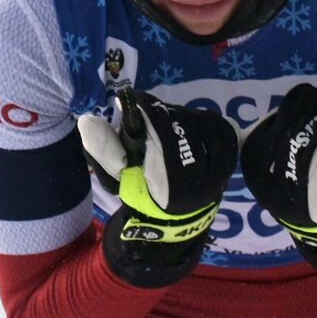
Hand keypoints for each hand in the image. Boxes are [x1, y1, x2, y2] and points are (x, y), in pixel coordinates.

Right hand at [78, 90, 238, 287]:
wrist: (176, 217)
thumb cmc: (142, 193)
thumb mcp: (117, 177)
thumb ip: (104, 149)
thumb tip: (87, 120)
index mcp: (168, 176)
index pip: (159, 126)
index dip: (144, 108)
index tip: (130, 100)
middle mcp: (197, 172)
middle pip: (182, 121)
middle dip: (162, 114)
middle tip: (149, 115)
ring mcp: (218, 168)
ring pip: (203, 123)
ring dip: (184, 116)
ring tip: (169, 122)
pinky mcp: (229, 162)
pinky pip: (224, 130)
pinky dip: (208, 122)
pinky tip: (193, 125)